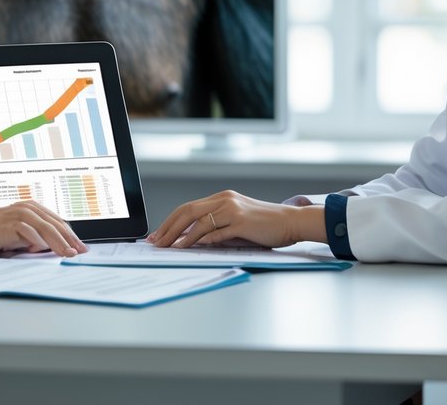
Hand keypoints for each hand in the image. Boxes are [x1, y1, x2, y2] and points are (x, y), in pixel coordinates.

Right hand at [0, 201, 87, 256]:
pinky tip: (45, 249)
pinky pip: (28, 230)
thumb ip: (33, 238)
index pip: (57, 222)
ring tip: (68, 253)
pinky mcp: (9, 222)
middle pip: (55, 223)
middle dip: (70, 239)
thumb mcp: (17, 235)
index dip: (70, 235)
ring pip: (46, 227)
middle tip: (81, 252)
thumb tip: (50, 247)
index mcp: (31, 209)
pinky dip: (38, 240)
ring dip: (59, 241)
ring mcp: (19, 214)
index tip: (81, 247)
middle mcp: (27, 208)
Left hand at [146, 190, 326, 248]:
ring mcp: (233, 210)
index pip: (188, 208)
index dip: (170, 222)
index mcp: (222, 198)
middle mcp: (225, 200)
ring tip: (169, 248)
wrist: (291, 222)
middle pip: (187, 211)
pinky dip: (202, 240)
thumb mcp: (236, 222)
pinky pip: (217, 232)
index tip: (158, 235)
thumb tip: (192, 240)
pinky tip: (190, 247)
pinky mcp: (242, 222)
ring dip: (180, 236)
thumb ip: (216, 227)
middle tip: (155, 242)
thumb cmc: (265, 225)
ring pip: (199, 221)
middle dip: (168, 228)